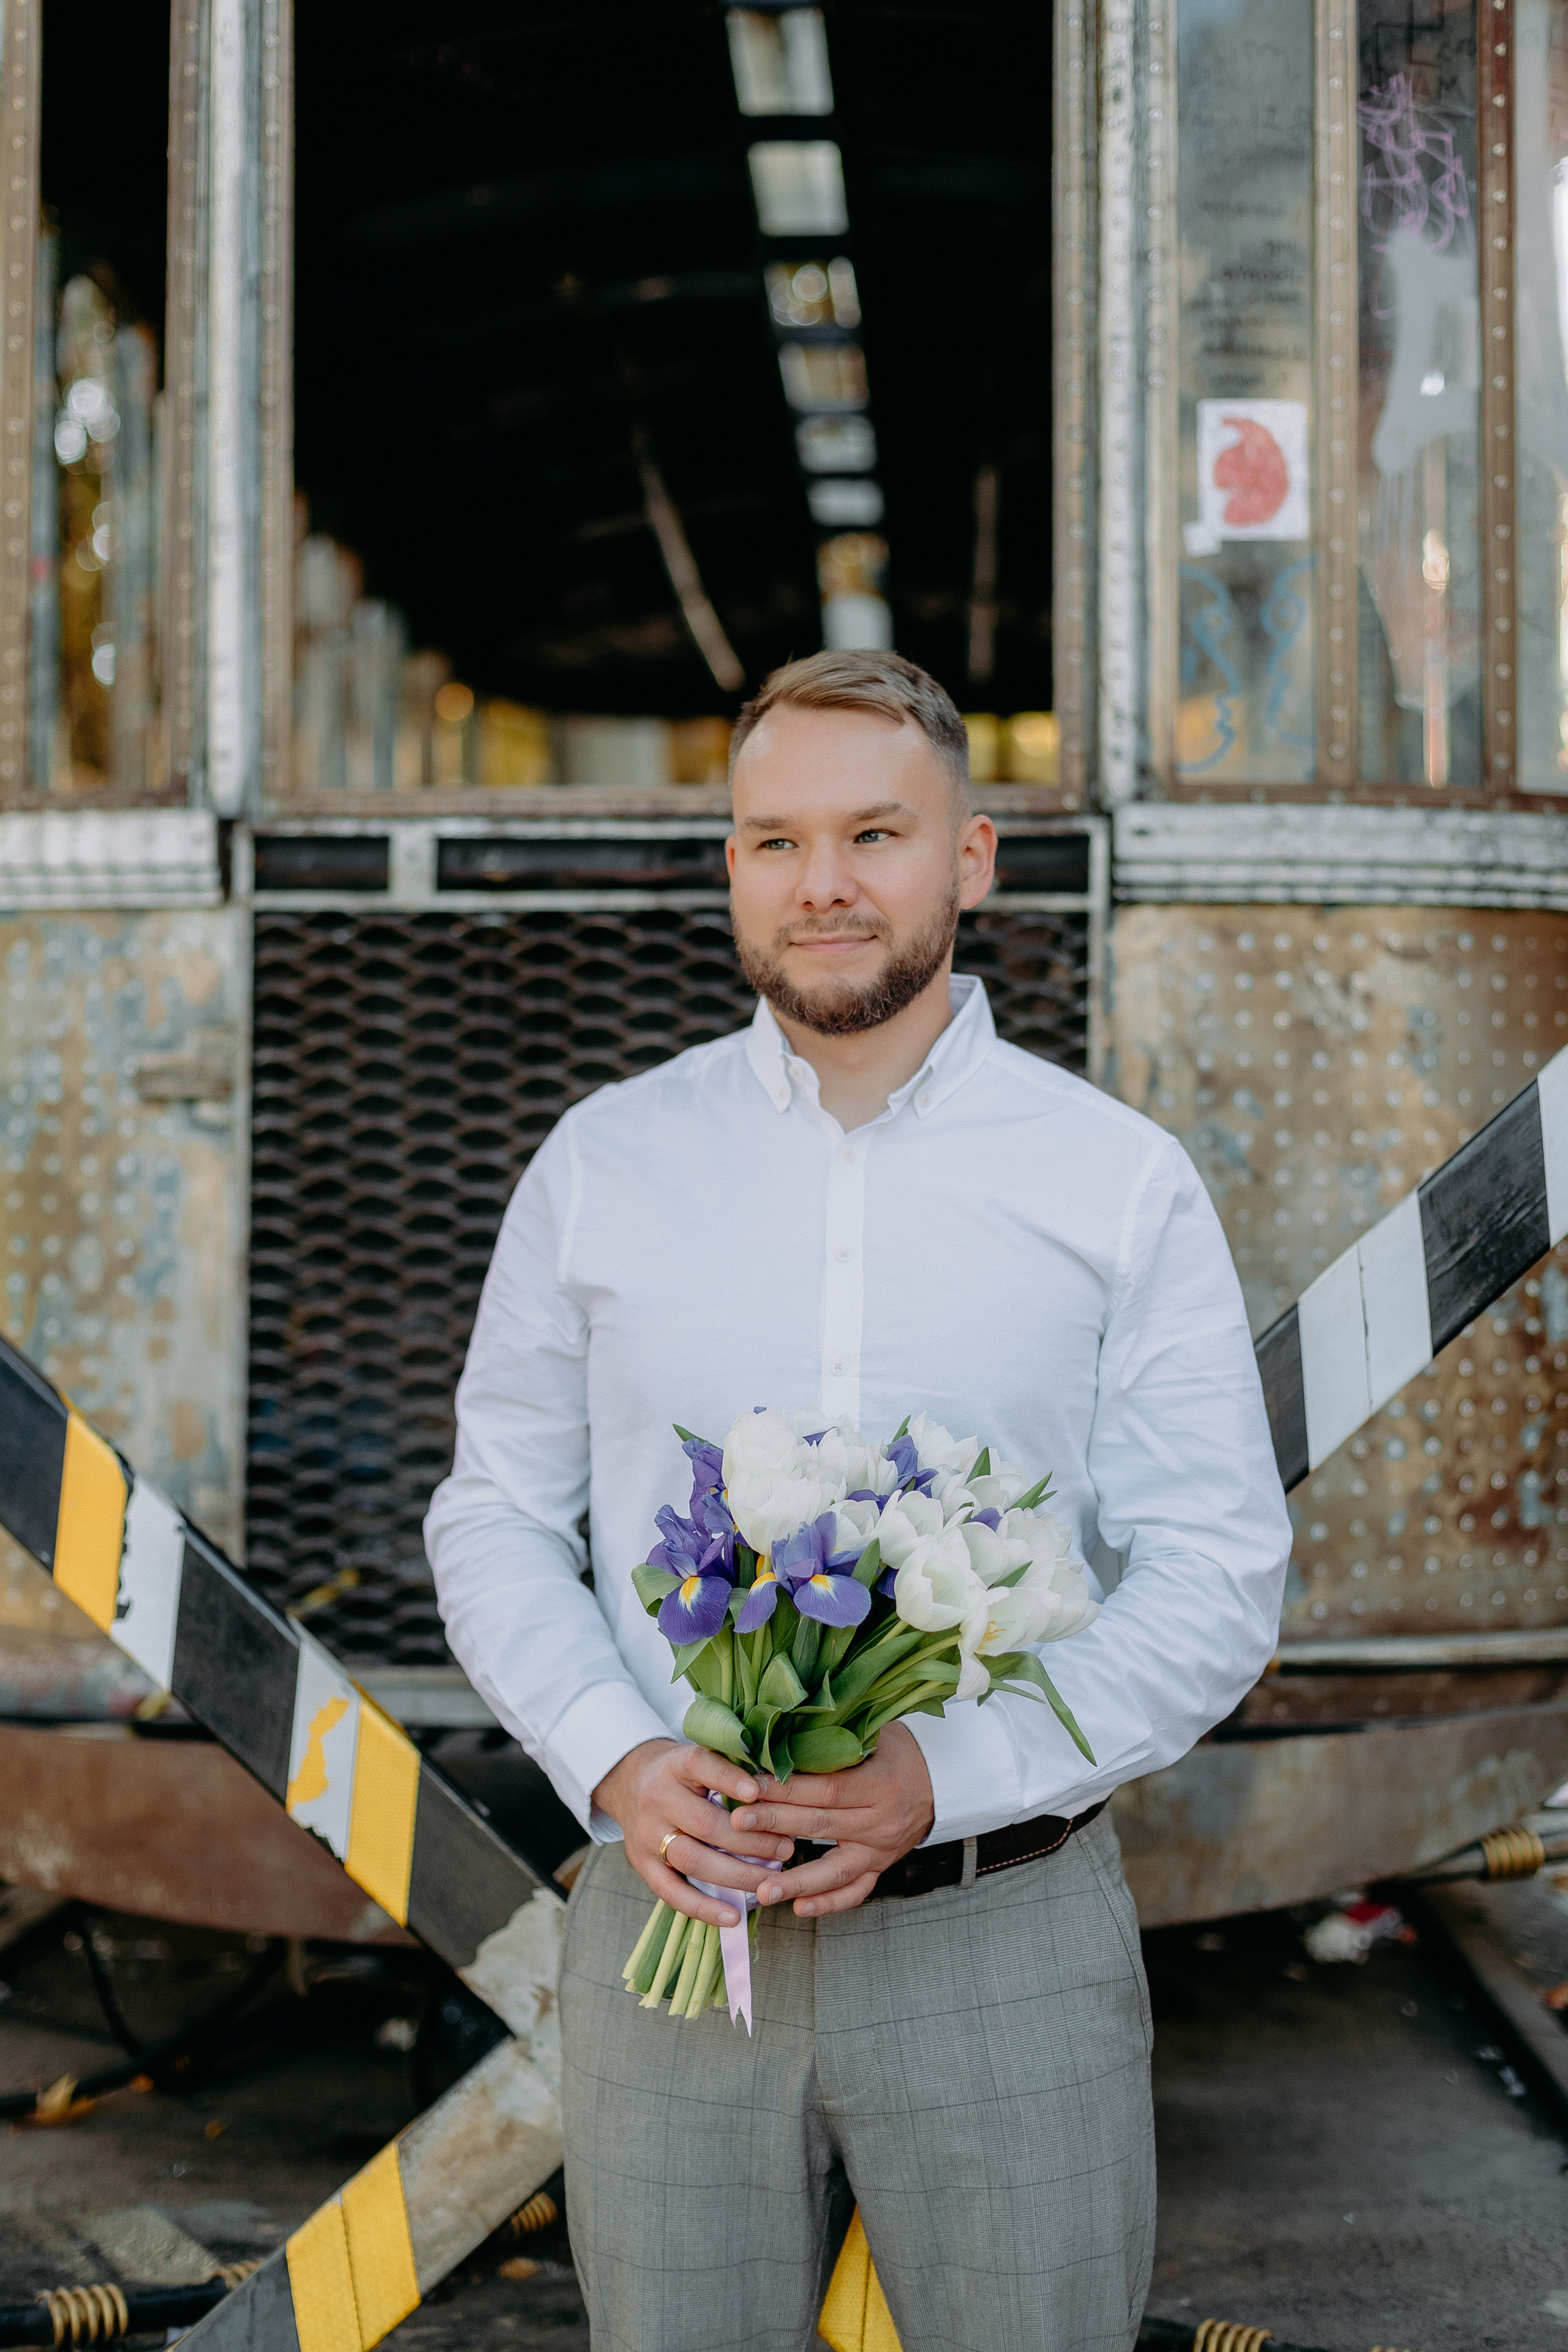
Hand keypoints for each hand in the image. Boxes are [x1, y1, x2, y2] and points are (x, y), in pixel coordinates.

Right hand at [592, 1738, 796, 1928]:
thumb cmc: (681, 1773)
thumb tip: (778, 1786)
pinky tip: (733, 1916)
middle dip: (750, 1841)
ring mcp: (647, 1834)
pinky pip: (672, 1892)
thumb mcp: (700, 1756)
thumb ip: (731, 1767)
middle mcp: (657, 1798)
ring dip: (737, 1875)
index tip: (757, 1792)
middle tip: (785, 1848)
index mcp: (675, 1764)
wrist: (630, 1782)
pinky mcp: (641, 1864)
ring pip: (693, 1860)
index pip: (701, 1766)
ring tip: (770, 1881)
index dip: (729, 1779)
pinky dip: (704, 1908)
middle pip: (705, 1823)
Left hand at [730, 1721, 934, 1917]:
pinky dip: (829, 1902)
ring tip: (762, 1891)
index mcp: (878, 1785)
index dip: (786, 1789)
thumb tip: (783, 1734)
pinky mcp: (881, 1866)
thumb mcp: (875, 1733)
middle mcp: (880, 1822)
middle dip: (775, 1824)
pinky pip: (856, 1891)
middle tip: (736, 1825)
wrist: (942, 1780)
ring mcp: (881, 1850)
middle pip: (821, 1825)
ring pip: (836, 1870)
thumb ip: (836, 1738)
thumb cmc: (899, 1750)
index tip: (749, 1786)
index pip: (824, 1790)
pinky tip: (798, 1908)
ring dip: (797, 1882)